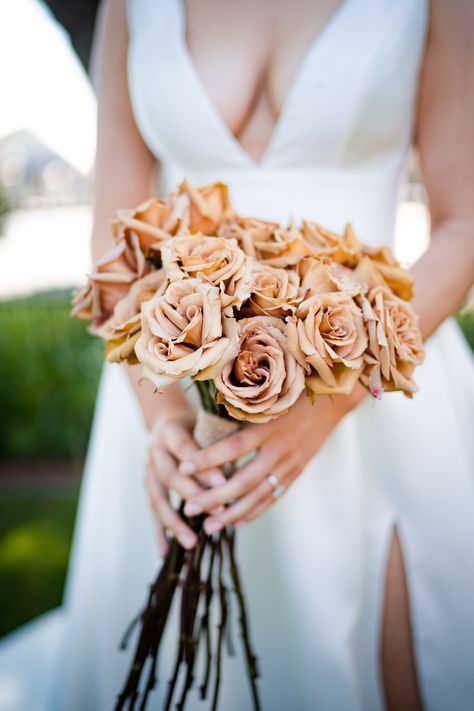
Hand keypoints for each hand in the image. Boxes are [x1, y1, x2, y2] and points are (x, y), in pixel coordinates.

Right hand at [145, 410, 226, 554]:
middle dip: (193, 495)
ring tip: (191, 542)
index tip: (223, 481)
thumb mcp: (206, 424)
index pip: (185, 447)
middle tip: (217, 511)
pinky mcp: (147, 485)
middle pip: (169, 475)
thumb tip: (238, 472)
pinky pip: (152, 510)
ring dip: (174, 522)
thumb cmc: (197, 423)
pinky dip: (158, 532)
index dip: (202, 465)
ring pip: (157, 497)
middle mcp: (154, 450)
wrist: (168, 421)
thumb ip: (217, 443)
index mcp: (169, 430)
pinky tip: (164, 552)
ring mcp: (147, 469)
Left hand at [179, 384, 367, 535]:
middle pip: (243, 480)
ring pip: (258, 495)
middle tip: (189, 509)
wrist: (330, 403)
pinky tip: (236, 523)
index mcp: (268, 427)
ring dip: (232, 513)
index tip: (184, 468)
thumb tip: (207, 423)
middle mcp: (279, 449)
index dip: (209, 458)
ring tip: (209, 526)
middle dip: (215, 497)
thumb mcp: (267, 400)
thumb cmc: (291, 395)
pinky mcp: (296, 473)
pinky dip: (255, 512)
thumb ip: (242, 413)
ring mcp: (290, 464)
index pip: (233, 446)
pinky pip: (273, 497)